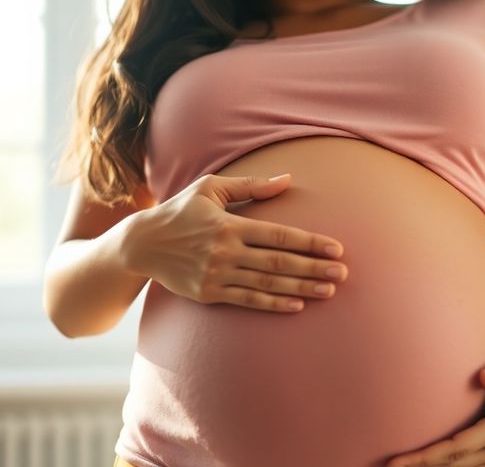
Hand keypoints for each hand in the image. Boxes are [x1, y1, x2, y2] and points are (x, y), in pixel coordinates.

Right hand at [125, 172, 348, 312]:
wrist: (141, 244)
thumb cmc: (180, 211)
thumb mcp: (210, 188)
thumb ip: (250, 186)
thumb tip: (287, 180)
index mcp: (229, 224)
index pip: (278, 235)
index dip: (310, 242)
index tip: (336, 248)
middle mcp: (225, 252)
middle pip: (279, 262)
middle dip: (314, 268)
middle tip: (343, 273)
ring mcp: (217, 276)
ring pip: (268, 284)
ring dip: (301, 287)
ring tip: (329, 290)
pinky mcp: (210, 294)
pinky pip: (248, 300)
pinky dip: (274, 303)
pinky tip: (297, 304)